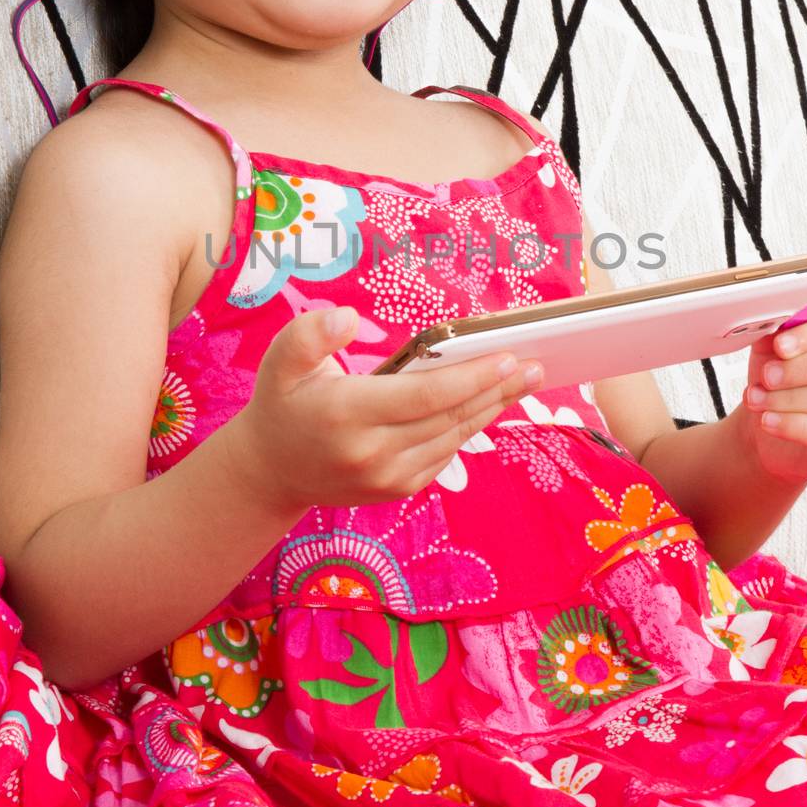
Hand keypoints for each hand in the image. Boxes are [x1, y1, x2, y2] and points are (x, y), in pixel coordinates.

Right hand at [237, 306, 543, 515]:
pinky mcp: (397, 488)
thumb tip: (347, 318)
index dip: (470, 378)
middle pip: (450, 418)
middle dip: (497, 389)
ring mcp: (387, 477)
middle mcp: (372, 452)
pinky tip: (490, 404)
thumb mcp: (280, 361)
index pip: (425, 396)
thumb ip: (310, 335)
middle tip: (536, 364)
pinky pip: (445, 455)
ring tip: (524, 380)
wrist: (270, 471)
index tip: (507, 357)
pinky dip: (470, 428)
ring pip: (454, 438)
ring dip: (493, 408)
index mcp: (347, 414)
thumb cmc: (282, 403)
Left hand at [739, 302, 806, 482]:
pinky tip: (770, 422)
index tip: (780, 345)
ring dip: (794, 400)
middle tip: (769, 376)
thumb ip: (779, 328)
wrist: (773, 427)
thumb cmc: (782, 379)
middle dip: (806, 368)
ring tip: (759, 400)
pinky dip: (797, 427)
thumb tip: (774, 317)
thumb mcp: (773, 347)